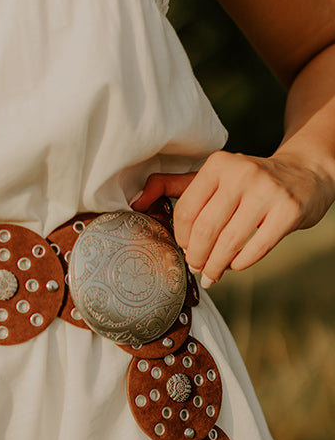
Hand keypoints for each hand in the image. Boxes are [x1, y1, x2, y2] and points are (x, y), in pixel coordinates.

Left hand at [130, 149, 334, 286]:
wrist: (304, 174)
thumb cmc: (246, 183)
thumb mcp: (210, 177)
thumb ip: (171, 186)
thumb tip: (135, 202)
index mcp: (218, 164)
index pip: (186, 212)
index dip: (180, 238)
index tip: (184, 249)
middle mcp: (242, 173)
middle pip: (205, 230)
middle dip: (196, 257)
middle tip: (196, 268)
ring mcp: (268, 191)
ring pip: (228, 243)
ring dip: (215, 266)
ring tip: (211, 275)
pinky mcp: (289, 211)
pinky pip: (255, 249)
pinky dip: (240, 264)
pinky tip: (235, 266)